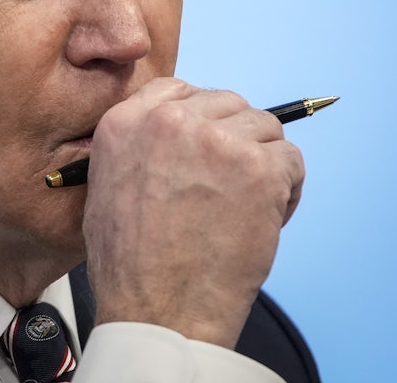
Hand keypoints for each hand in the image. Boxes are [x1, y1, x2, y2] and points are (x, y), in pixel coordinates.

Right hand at [81, 77, 304, 347]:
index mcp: (126, 122)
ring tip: (247, 204)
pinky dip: (288, 189)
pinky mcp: (258, 168)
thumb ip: (137, 146)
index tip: (208, 142)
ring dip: (263, 162)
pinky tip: (265, 218)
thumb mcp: (105, 185)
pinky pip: (291, 161)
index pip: (177, 89)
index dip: (200, 116)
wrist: (158, 306)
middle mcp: (170, 121)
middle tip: (230, 182)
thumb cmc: (131, 263)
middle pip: (227, 103)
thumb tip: (176, 135)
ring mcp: (217, 142)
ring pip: (264, 128)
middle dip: (235, 138)